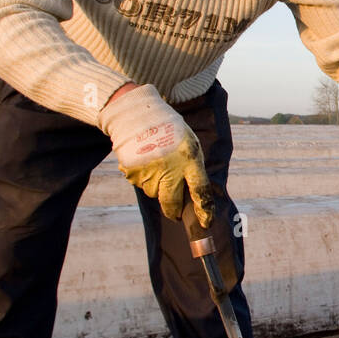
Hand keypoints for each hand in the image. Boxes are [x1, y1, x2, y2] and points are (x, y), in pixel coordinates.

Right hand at [100, 84, 214, 226]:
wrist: (138, 114)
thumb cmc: (170, 130)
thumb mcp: (189, 143)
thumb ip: (192, 166)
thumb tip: (191, 193)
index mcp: (189, 159)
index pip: (200, 190)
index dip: (204, 209)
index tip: (206, 223)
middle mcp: (169, 168)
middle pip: (172, 203)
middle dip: (174, 210)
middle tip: (174, 212)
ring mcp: (149, 172)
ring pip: (154, 193)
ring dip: (157, 187)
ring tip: (156, 164)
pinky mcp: (132, 173)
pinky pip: (140, 185)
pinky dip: (143, 178)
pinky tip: (145, 161)